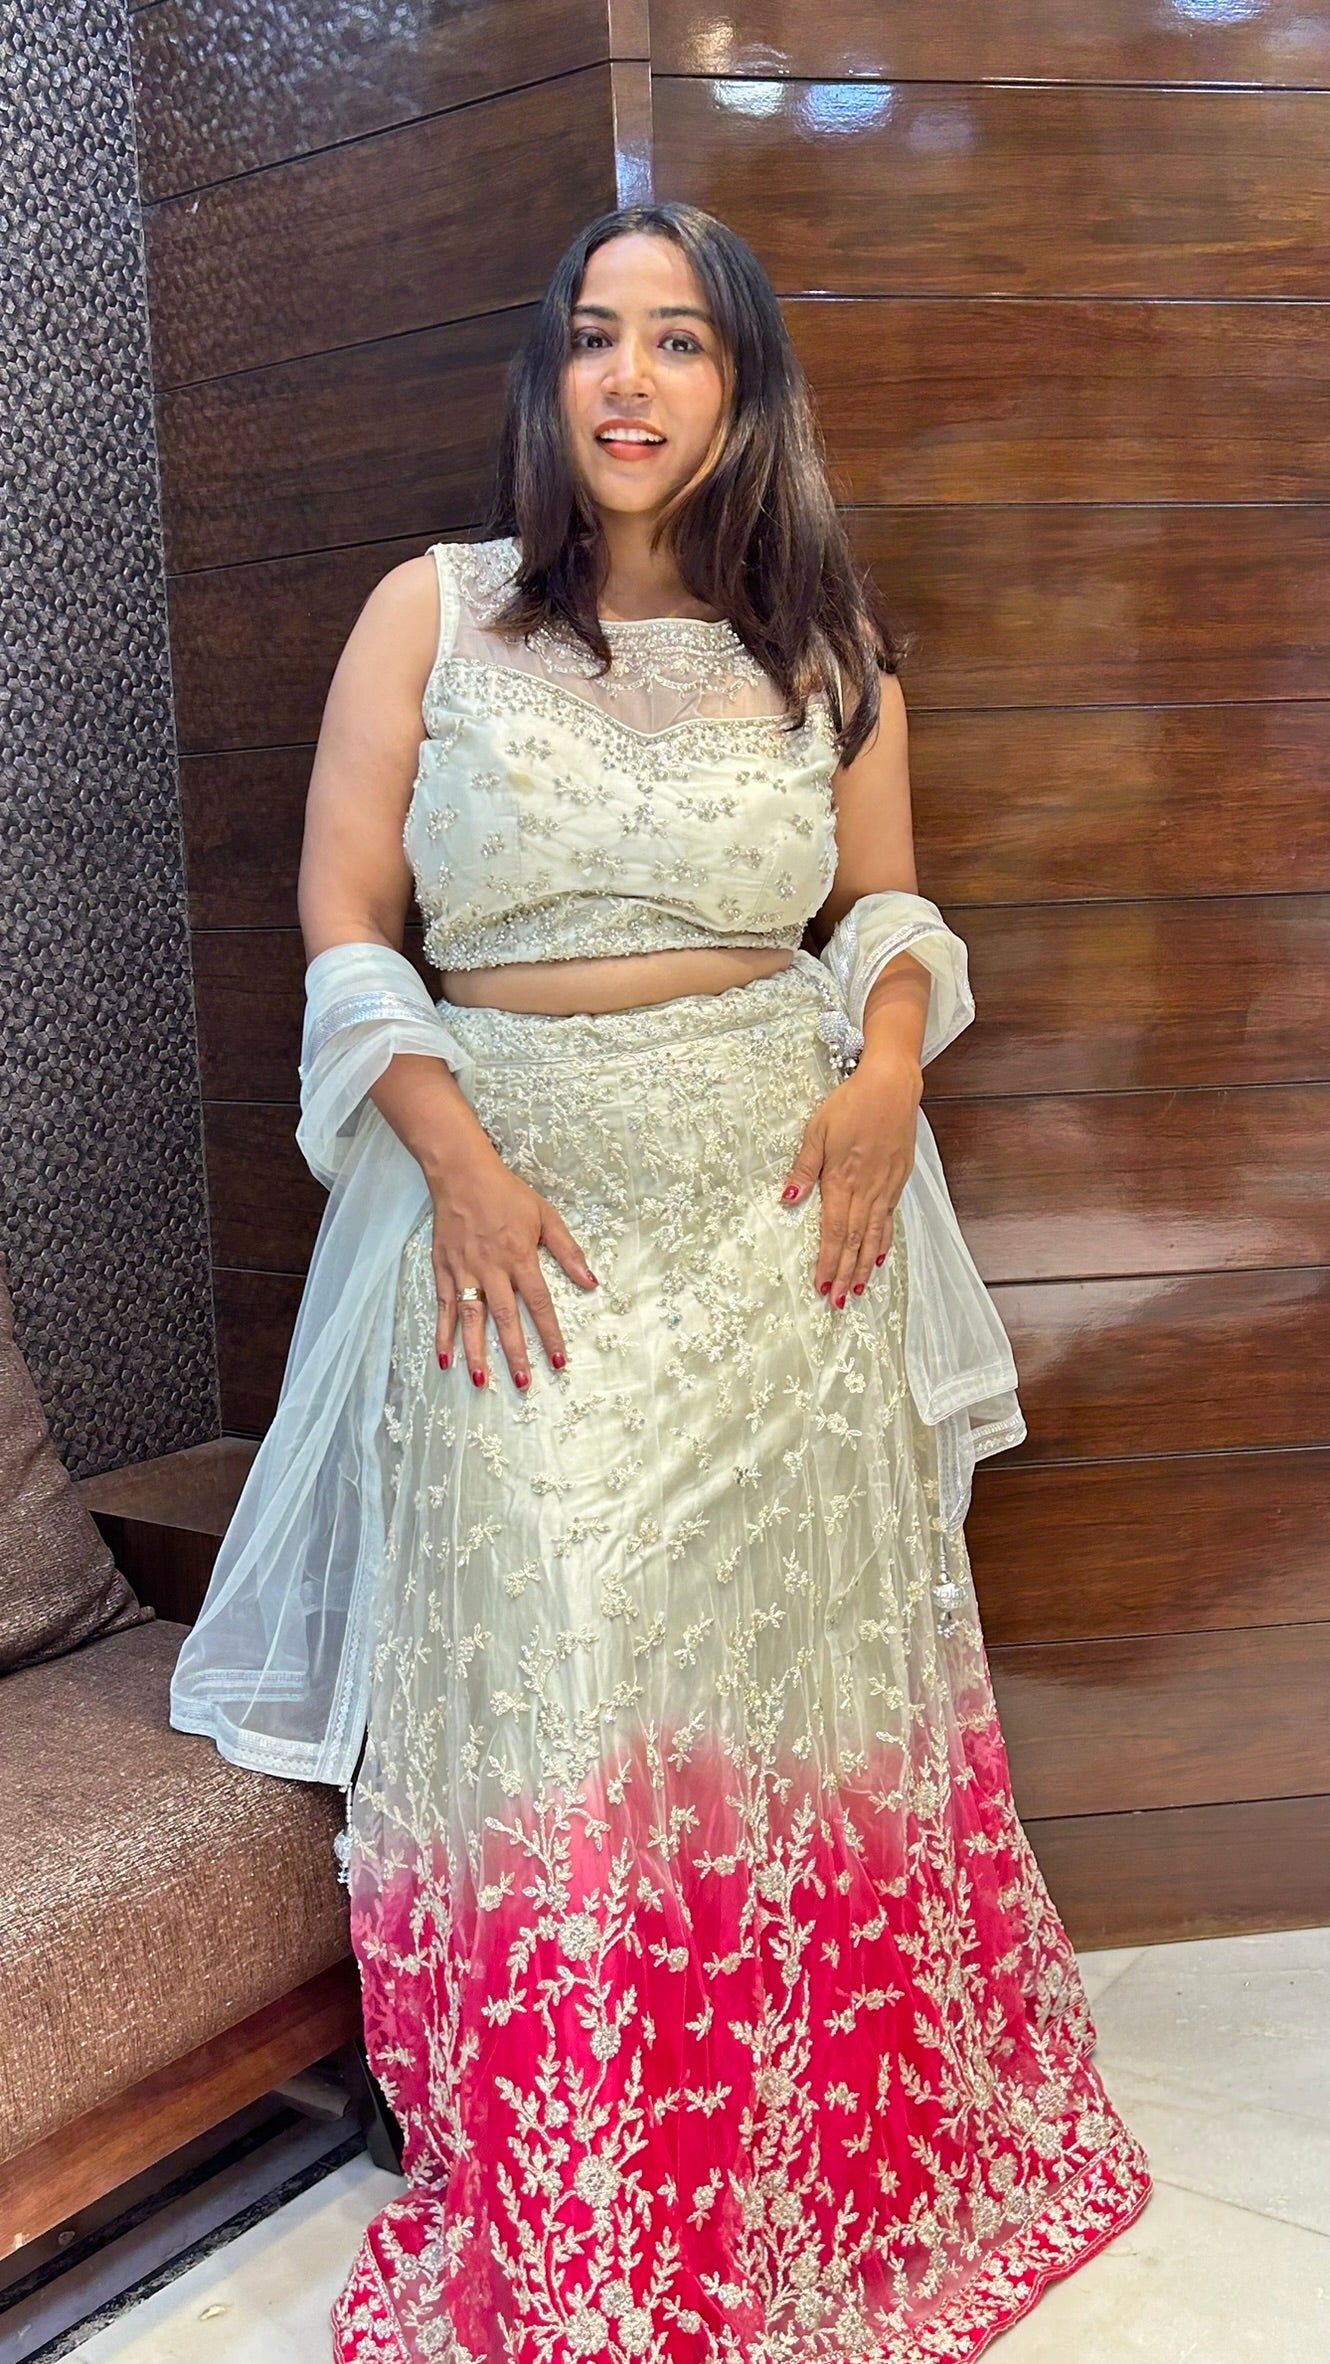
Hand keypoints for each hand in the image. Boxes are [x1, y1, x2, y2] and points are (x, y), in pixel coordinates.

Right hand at [429, 1141, 598, 1389]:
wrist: (461, 1174)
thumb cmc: (507, 1194)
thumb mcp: (546, 1216)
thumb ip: (568, 1251)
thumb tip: (592, 1282)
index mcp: (520, 1257)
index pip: (540, 1304)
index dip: (550, 1334)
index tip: (558, 1362)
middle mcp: (492, 1268)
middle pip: (505, 1318)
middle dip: (515, 1353)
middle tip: (524, 1383)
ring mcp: (465, 1271)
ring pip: (471, 1318)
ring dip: (476, 1352)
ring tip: (481, 1382)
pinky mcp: (444, 1270)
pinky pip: (445, 1307)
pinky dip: (443, 1333)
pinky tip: (444, 1357)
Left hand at [778, 1053, 921, 1304]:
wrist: (891, 1087)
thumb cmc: (851, 1105)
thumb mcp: (817, 1130)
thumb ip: (804, 1167)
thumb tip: (788, 1198)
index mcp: (842, 1179)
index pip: (834, 1231)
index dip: (828, 1261)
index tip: (822, 1286)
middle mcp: (866, 1189)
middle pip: (854, 1241)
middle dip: (845, 1273)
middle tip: (839, 1302)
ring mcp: (885, 1186)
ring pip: (874, 1235)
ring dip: (864, 1265)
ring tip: (859, 1290)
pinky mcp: (898, 1180)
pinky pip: (890, 1219)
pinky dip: (883, 1241)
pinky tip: (878, 1257)